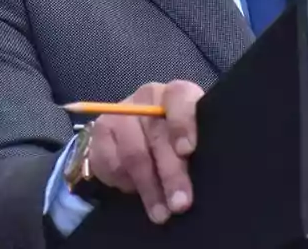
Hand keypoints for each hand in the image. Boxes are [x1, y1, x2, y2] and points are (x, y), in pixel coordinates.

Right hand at [87, 80, 203, 223]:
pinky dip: (126, 183)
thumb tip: (207, 173)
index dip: (183, 123)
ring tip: (161, 213)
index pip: (179, 97)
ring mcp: (121, 113)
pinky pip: (113, 164)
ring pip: (135, 154)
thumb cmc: (172, 138)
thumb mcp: (188, 139)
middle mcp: (147, 98)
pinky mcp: (100, 131)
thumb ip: (194, 148)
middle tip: (181, 203)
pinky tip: (136, 191)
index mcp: (175, 95)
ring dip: (149, 189)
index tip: (187, 150)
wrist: (130, 137)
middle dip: (171, 174)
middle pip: (158, 136)